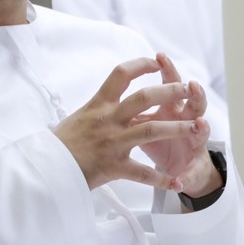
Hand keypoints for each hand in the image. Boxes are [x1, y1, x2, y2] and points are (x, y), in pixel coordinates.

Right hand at [55, 55, 208, 190]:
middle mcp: (108, 119)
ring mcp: (113, 142)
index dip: (141, 65)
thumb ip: (97, 108)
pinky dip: (160, 178)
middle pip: (145, 97)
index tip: (156, 62)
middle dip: (170, 91)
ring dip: (178, 128)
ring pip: (152, 130)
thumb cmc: (60, 143)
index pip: (121, 74)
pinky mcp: (114, 166)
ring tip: (197, 127)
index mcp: (98, 105)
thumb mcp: (78, 117)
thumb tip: (108, 99)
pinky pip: (142, 173)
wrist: (47, 168)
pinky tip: (174, 182)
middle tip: (187, 88)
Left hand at [134, 53, 215, 191]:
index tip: (160, 56)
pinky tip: (178, 182)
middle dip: (194, 93)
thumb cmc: (156, 139)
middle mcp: (187, 120)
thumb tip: (115, 88)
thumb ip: (136, 107)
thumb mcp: (145, 121)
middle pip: (193, 101)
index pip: (171, 82)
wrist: (179, 170)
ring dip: (201, 128)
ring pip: (201, 130)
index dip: (167, 69)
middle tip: (191, 85)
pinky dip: (184, 178)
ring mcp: (194, 142)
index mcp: (171, 106)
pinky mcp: (194, 167)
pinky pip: (190, 173)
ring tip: (200, 124)